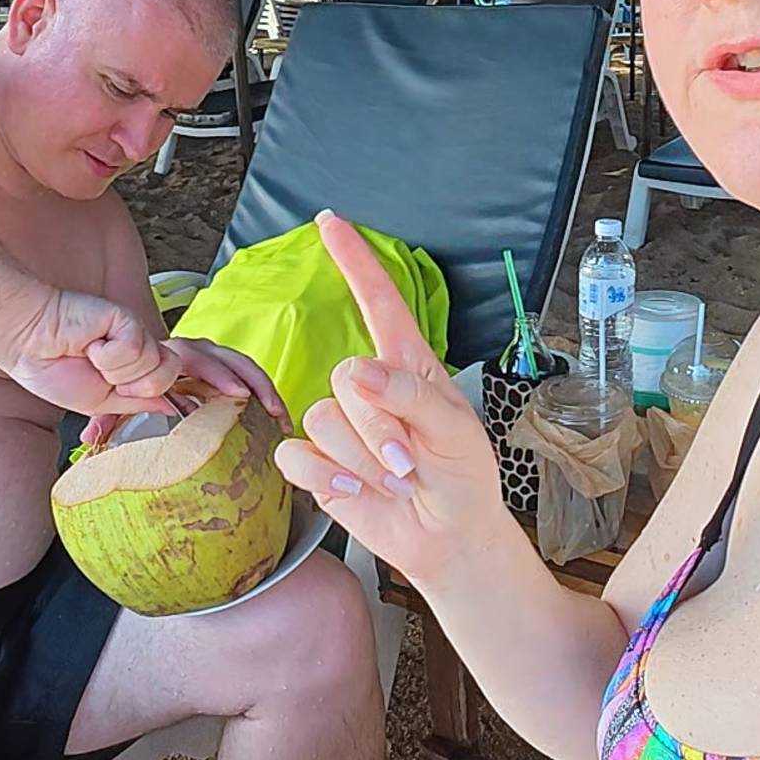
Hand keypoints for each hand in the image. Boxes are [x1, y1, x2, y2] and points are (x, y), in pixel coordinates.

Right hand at [0, 283, 177, 417]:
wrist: (29, 343)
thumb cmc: (53, 369)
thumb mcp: (99, 402)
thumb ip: (136, 403)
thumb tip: (171, 407)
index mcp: (134, 370)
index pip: (168, 387)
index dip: (157, 397)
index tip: (130, 395)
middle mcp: (140, 350)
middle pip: (167, 379)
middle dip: (131, 387)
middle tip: (101, 374)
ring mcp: (136, 333)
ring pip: (153, 367)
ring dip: (115, 371)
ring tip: (92, 356)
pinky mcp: (128, 319)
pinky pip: (136, 350)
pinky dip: (108, 355)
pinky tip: (91, 344)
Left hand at [78, 348, 288, 449]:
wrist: (110, 362)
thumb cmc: (116, 383)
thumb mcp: (109, 401)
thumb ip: (105, 417)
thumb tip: (92, 440)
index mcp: (168, 356)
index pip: (199, 358)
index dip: (220, 375)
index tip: (238, 396)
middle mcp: (191, 354)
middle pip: (231, 359)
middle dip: (255, 383)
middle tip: (272, 410)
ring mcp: (207, 362)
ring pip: (242, 368)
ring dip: (264, 390)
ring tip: (280, 418)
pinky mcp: (218, 374)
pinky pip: (244, 379)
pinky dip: (260, 396)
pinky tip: (273, 419)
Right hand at [273, 210, 505, 583]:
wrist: (448, 537)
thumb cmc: (462, 476)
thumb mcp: (456, 431)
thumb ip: (410, 395)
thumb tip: (357, 372)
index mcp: (407, 365)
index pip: (378, 300)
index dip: (353, 260)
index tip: (329, 221)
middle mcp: (367, 387)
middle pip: (346, 377)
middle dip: (381, 425)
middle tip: (412, 461)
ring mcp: (338, 424)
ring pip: (323, 420)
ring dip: (364, 459)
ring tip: (396, 480)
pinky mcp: (316, 463)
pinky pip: (297, 456)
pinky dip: (331, 479)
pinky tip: (361, 493)